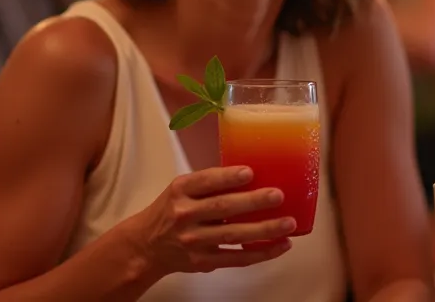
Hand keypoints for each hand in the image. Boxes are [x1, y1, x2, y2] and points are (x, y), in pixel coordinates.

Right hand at [125, 166, 295, 277]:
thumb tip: (254, 174)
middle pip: (222, 208)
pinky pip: (237, 258)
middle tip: (278, 195)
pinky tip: (280, 245)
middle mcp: (184, 215)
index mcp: (180, 191)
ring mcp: (194, 240)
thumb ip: (209, 184)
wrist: (146, 245)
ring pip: (233, 235)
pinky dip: (261, 252)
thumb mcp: (181, 190)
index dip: (227, 177)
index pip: (204, 181)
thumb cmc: (171, 211)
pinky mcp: (203, 261)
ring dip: (264, 229)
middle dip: (253, 202)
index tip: (249, 172)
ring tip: (288, 223)